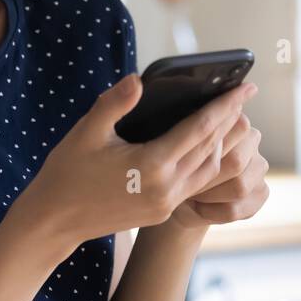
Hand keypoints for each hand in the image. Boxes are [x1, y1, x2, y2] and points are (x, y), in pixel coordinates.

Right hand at [17, 73, 255, 247]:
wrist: (53, 220)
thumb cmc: (67, 172)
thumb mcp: (87, 132)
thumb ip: (114, 104)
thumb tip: (138, 80)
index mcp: (151, 165)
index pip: (200, 129)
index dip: (226, 106)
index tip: (246, 88)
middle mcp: (165, 188)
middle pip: (212, 149)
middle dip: (231, 121)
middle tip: (245, 97)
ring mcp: (165, 203)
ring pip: (208, 170)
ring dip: (222, 143)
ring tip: (230, 119)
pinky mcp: (160, 212)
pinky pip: (195, 184)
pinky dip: (207, 162)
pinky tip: (206, 147)